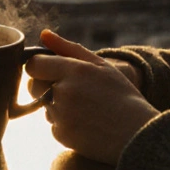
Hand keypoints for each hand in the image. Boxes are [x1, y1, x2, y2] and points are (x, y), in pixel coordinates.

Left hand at [24, 30, 158, 165]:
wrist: (138, 133)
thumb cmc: (121, 96)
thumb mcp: (101, 66)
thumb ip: (68, 48)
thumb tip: (44, 34)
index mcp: (74, 70)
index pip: (34, 64)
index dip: (39, 67)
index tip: (48, 71)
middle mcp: (64, 91)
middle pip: (32, 85)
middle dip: (44, 86)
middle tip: (68, 90)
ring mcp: (61, 114)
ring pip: (43, 106)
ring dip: (56, 106)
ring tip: (84, 109)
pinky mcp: (62, 134)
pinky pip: (53, 125)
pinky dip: (64, 124)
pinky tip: (85, 123)